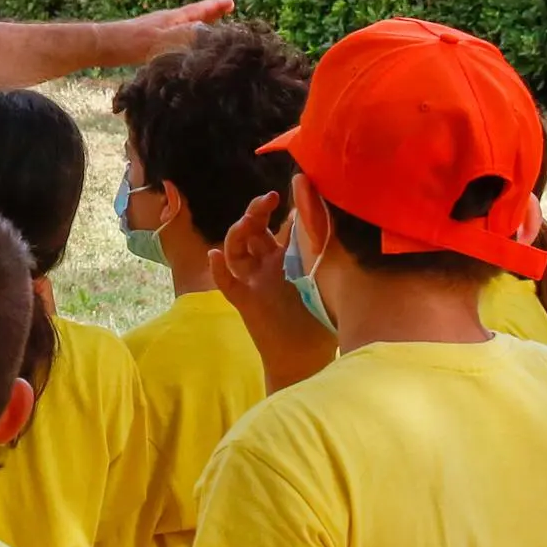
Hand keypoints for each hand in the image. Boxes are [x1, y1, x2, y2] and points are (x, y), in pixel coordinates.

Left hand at [123, 0, 235, 61]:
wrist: (103, 45)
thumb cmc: (131, 42)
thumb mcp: (163, 38)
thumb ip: (185, 35)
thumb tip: (210, 32)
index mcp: (173, 18)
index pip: (200, 10)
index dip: (215, 7)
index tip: (231, 2)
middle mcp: (167, 21)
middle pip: (194, 16)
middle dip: (211, 14)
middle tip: (227, 12)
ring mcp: (158, 30)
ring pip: (184, 26)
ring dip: (198, 25)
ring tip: (210, 28)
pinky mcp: (149, 41)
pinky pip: (175, 36)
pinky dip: (185, 37)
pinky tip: (182, 46)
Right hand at [210, 192, 336, 390]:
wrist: (309, 357)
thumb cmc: (324, 320)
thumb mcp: (329, 274)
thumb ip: (327, 245)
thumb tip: (332, 214)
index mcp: (286, 259)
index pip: (280, 226)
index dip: (281, 208)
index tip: (294, 188)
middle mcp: (267, 267)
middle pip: (253, 232)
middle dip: (256, 212)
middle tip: (268, 198)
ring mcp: (254, 283)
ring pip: (235, 251)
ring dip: (237, 233)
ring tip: (247, 220)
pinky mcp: (247, 302)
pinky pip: (228, 284)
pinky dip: (219, 270)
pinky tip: (214, 255)